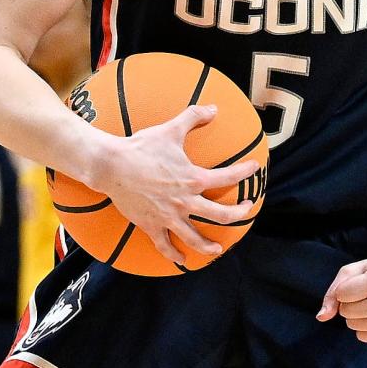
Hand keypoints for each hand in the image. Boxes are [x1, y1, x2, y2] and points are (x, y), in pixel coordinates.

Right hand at [96, 105, 256, 266]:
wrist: (112, 166)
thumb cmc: (141, 147)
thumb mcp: (170, 130)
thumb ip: (194, 117)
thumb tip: (214, 107)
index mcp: (193, 179)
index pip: (228, 177)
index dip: (244, 172)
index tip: (254, 169)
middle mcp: (185, 201)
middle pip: (220, 215)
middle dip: (238, 214)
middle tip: (246, 211)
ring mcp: (169, 216)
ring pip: (195, 237)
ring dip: (209, 245)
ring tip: (218, 249)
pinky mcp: (152, 225)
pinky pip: (165, 245)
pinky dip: (174, 254)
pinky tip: (181, 260)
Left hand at [317, 245, 366, 343]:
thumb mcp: (351, 271)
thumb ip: (332, 293)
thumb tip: (321, 317)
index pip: (341, 295)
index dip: (345, 288)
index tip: (360, 282)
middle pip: (346, 313)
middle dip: (351, 303)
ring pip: (353, 326)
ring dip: (358, 315)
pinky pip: (363, 337)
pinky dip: (366, 327)